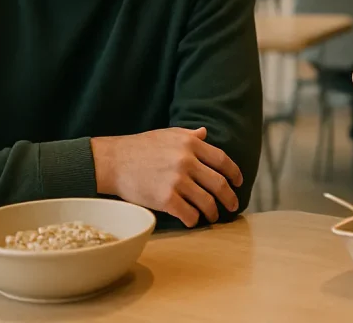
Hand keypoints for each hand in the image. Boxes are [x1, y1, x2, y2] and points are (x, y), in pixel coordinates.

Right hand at [91, 127, 242, 227]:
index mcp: (190, 144)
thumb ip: (189, 135)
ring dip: (213, 212)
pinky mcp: (166, 199)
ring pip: (207, 201)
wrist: (113, 161)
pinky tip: (193, 220)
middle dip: (230, 197)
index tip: (238, 182)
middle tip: (233, 205)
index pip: (222, 160)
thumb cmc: (140, 147)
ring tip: (213, 216)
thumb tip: (205, 133)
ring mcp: (177, 180)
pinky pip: (189, 214)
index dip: (234, 173)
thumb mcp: (167, 134)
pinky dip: (194, 219)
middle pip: (219, 183)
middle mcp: (187, 161)